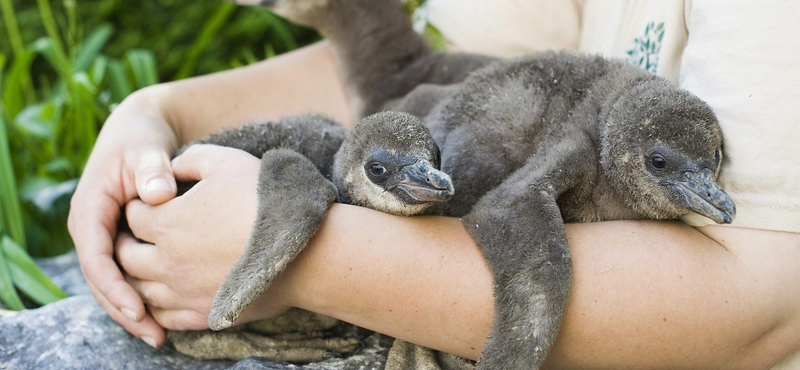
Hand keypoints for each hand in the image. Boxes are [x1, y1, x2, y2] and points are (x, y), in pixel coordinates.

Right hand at [68, 88, 178, 346]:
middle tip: (154, 335)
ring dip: (134, 311)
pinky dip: (144, 296)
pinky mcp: (121, 243)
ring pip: (114, 284)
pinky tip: (168, 317)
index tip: (138, 307)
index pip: (96, 257)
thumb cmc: (142, 140)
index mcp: (90, 210)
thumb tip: (158, 195)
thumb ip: (152, 168)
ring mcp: (105, 238)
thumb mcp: (145, 149)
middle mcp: (92, 229)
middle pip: (102, 281)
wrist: (141, 133)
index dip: (115, 286)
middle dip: (125, 310)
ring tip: (161, 336)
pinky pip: (128, 276)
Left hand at [117, 145, 293, 335]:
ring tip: (149, 264)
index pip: (132, 215)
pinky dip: (158, 306)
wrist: (307, 250)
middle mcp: (167, 262)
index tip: (149, 203)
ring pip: (140, 289)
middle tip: (138, 235)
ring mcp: (184, 292)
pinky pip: (166, 316)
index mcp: (168, 223)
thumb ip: (191, 159)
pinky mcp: (204, 314)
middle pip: (126, 256)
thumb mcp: (228, 161)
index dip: (137, 206)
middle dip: (128, 242)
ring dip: (138, 276)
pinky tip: (168, 294)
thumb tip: (171, 167)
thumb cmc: (268, 202)